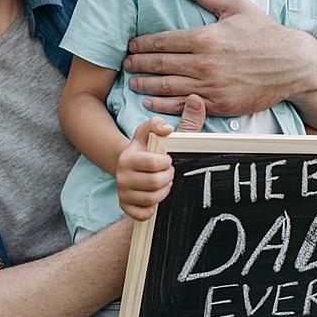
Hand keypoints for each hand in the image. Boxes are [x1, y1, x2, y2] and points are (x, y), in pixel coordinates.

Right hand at [117, 96, 205, 220]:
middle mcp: (121, 174)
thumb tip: (194, 102)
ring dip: (164, 192)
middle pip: (156, 183)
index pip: (154, 163)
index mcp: (128, 155)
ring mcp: (122, 191)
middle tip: (168, 173)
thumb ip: (177, 120)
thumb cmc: (151, 151)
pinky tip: (153, 198)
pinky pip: (144, 214)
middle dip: (168, 178)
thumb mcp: (159, 135)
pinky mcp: (124, 206)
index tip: (167, 159)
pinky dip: (153, 208)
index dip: (167, 163)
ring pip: (152, 199)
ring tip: (162, 183)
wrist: (130, 168)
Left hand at [122, 0, 316, 116]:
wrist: (295, 64)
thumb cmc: (265, 33)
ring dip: (145, 85)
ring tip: (131, 81)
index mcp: (205, 38)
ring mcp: (211, 87)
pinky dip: (163, 105)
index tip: (130, 45)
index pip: (162, 41)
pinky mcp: (218, 105)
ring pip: (167, 87)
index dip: (142, 44)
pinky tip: (149, 102)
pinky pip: (183, 106)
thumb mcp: (236, 6)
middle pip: (159, 64)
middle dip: (137, 63)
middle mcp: (204, 64)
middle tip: (124, 63)